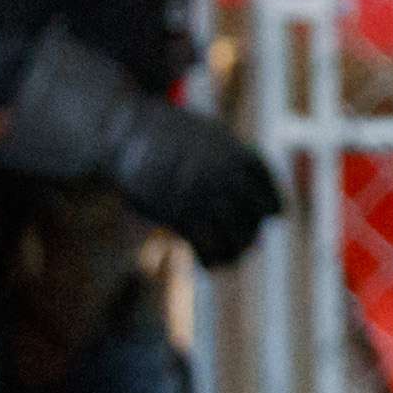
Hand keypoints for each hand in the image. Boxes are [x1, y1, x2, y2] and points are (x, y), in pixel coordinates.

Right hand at [0, 27, 280, 265]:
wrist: (115, 129)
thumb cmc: (153, 127)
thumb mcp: (198, 129)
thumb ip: (222, 153)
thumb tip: (245, 155)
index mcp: (233, 149)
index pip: (267, 184)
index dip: (274, 202)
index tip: (277, 215)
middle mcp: (226, 172)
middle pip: (253, 214)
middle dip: (252, 230)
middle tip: (250, 241)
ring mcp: (204, 193)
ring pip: (234, 233)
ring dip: (236, 249)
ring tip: (233, 257)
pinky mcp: (181, 213)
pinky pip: (207, 245)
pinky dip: (213, 259)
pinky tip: (212, 265)